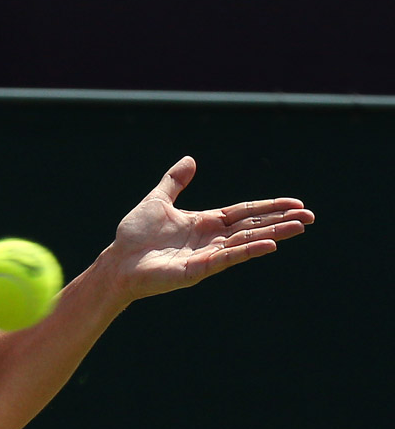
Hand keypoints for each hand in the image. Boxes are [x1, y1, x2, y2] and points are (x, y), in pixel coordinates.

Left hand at [108, 157, 314, 302]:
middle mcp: (210, 238)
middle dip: (280, 221)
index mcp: (204, 222)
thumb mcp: (157, 201)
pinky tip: (269, 245)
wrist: (117, 261)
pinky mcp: (198, 270)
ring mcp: (207, 255)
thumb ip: (175, 182)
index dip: (268, 207)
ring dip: (273, 234)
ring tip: (299, 227)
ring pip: (246, 242)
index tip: (295, 203)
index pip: (243, 212)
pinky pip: (227, 258)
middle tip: (310, 216)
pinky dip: (248, 251)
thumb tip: (190, 159)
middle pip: (252, 227)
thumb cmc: (134, 235)